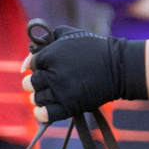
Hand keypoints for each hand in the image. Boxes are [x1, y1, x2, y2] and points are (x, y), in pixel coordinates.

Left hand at [23, 27, 146, 121]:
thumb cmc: (93, 48)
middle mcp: (53, 74)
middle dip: (35, 81)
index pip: (31, 64)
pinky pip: (47, 114)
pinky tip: (42, 110)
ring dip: (39, 96)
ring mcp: (61, 92)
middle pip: (31, 83)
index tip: (42, 66)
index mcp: (50, 55)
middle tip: (46, 80)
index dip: (35, 65)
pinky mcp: (70, 106)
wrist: (118, 67)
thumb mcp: (70, 34)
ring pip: (37, 98)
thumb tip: (31, 55)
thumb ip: (48, 39)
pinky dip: (41, 114)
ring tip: (49, 93)